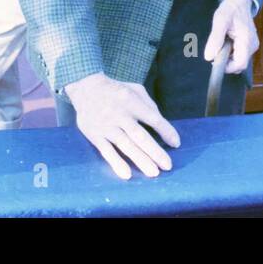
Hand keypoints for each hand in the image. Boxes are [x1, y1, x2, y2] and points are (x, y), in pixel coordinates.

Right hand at [64, 73, 180, 179]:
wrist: (86, 89)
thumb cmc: (116, 90)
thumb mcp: (135, 89)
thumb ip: (149, 105)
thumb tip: (161, 124)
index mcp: (131, 101)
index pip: (152, 118)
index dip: (166, 131)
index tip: (176, 143)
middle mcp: (119, 114)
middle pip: (139, 136)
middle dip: (155, 152)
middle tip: (168, 166)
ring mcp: (106, 126)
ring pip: (125, 145)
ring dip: (140, 160)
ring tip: (153, 173)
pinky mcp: (95, 135)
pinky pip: (106, 151)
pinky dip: (116, 163)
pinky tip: (126, 174)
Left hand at [204, 0, 257, 73]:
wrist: (239, 2)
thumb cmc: (230, 10)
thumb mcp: (219, 21)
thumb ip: (215, 39)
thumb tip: (208, 57)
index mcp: (247, 40)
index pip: (240, 64)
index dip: (227, 67)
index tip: (215, 61)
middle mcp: (252, 45)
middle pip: (239, 64)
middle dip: (226, 61)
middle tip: (216, 48)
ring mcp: (252, 45)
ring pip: (239, 61)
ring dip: (228, 56)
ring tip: (222, 42)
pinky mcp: (250, 45)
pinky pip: (240, 55)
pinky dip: (232, 53)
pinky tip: (227, 42)